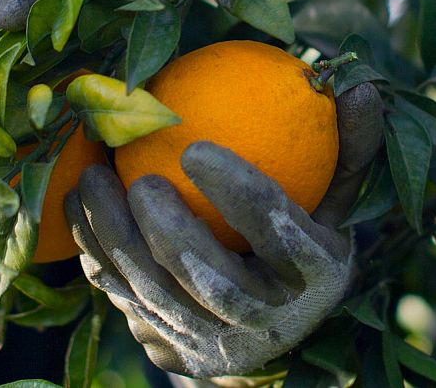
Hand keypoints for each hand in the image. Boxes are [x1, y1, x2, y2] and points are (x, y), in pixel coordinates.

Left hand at [65, 82, 383, 379]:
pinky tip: (77, 204)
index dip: (240, 193)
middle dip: (170, 234)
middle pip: (212, 284)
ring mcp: (215, 345)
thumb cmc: (306, 228)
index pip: (280, 234)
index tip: (197, 147)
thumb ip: (347, 143)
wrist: (275, 317)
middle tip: (140, 180)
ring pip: (156, 297)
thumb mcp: (335, 191)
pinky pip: (124, 300)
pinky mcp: (172, 350)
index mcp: (318, 277)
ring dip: (116, 239)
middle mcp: (270, 324)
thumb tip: (358, 84)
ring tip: (92, 180)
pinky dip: (96, 254)